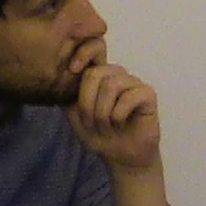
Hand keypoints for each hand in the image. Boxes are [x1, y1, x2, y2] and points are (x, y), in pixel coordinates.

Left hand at [63, 47, 161, 173]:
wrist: (120, 156)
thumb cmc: (98, 134)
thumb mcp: (74, 115)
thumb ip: (67, 95)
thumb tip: (58, 77)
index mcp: (98, 75)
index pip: (92, 49)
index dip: (83, 53)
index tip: (72, 69)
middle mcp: (115, 75)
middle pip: (95, 73)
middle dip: (87, 103)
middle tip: (90, 123)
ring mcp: (132, 82)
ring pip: (111, 85)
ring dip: (102, 112)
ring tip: (105, 126)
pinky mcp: (147, 94)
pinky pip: (129, 97)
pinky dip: (118, 115)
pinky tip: (119, 123)